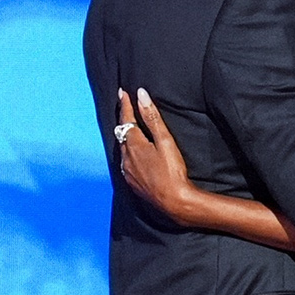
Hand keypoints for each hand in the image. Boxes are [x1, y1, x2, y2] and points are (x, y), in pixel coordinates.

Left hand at [117, 87, 190, 214]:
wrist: (173, 202)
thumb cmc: (172, 171)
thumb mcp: (165, 141)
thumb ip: (152, 118)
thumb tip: (141, 95)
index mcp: (134, 145)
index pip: (126, 119)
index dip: (125, 105)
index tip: (122, 92)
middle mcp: (126, 157)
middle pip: (121, 133)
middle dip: (123, 118)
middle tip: (124, 106)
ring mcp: (127, 171)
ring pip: (122, 148)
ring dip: (124, 135)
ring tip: (128, 127)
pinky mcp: (131, 182)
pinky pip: (124, 161)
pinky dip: (127, 151)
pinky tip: (132, 154)